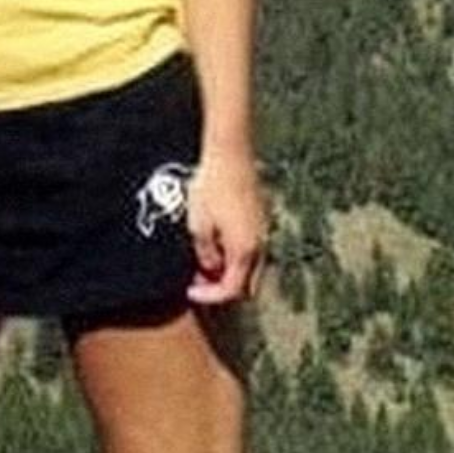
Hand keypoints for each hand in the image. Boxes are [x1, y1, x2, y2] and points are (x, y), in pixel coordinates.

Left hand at [185, 152, 267, 306]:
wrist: (230, 155)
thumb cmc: (211, 189)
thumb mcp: (198, 226)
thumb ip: (205, 254)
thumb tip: (210, 267)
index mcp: (244, 250)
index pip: (231, 290)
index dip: (210, 297)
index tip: (189, 291)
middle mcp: (260, 245)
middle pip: (248, 285)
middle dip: (223, 288)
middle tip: (198, 280)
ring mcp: (264, 231)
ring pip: (252, 268)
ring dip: (231, 272)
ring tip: (205, 261)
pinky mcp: (262, 219)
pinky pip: (253, 250)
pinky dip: (237, 256)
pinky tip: (218, 243)